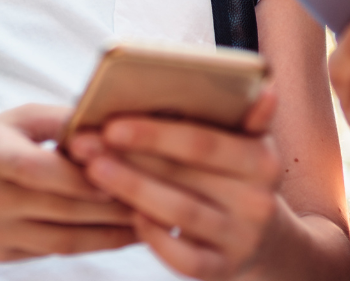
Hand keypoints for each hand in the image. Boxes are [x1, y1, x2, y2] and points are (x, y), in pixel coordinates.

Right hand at [0, 105, 136, 260]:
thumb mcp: (10, 121)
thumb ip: (59, 120)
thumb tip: (109, 123)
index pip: (51, 170)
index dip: (94, 173)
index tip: (136, 168)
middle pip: (65, 208)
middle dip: (116, 205)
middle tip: (159, 197)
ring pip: (66, 238)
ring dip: (112, 233)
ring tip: (151, 222)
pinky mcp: (4, 256)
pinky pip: (56, 252)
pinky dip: (91, 244)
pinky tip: (120, 235)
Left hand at [67, 93, 286, 279]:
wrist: (266, 239)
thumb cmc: (236, 176)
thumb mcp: (247, 142)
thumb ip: (239, 113)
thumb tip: (262, 87)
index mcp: (263, 159)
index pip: (203, 142)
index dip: (155, 133)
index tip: (110, 123)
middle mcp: (257, 200)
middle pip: (184, 175)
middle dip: (128, 158)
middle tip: (83, 145)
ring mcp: (241, 238)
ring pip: (180, 213)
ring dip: (132, 190)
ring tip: (93, 172)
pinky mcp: (223, 269)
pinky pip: (183, 258)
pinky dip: (154, 238)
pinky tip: (129, 216)